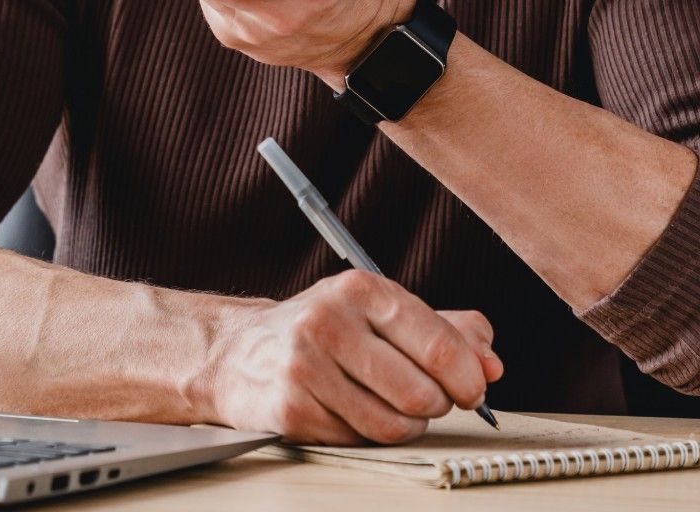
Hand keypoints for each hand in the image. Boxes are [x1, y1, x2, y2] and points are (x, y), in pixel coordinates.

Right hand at [200, 270, 502, 443]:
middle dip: (434, 405)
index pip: (439, 345)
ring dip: (403, 425)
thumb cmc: (323, 332)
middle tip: (421, 396)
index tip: (471, 388)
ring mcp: (305, 365)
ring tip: (385, 403)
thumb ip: (445, 329)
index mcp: (359, 288)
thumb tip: (491, 362)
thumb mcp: (380, 312)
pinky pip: (359, 442)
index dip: (468, 378)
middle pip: (423, 394)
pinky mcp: (292, 408)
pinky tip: (348, 411)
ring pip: (395, 425)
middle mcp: (328, 320)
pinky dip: (365, 435)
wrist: (240, 352)